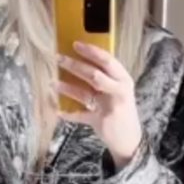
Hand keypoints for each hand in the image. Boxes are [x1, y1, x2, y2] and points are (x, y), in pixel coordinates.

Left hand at [57, 41, 142, 169]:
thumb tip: (81, 60)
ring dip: (67, 88)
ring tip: (53, 83)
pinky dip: (68, 114)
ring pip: (85, 94)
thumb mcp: (120, 90)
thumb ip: (107, 78)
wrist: (130, 139)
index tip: (75, 44)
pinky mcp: (101, 122)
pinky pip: (80, 115)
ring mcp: (110, 107)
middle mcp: (119, 91)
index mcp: (124, 80)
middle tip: (58, 58)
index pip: (108, 61)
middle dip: (74, 66)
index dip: (91, 51)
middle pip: (94, 75)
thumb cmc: (122, 109)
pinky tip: (58, 111)